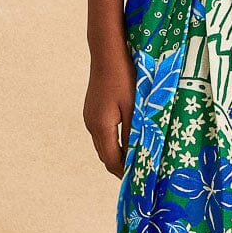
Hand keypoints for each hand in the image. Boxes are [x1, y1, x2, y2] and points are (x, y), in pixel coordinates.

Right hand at [84, 43, 135, 178]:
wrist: (107, 51)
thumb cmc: (124, 77)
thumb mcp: (134, 107)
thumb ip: (134, 133)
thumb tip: (137, 157)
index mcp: (101, 127)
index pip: (112, 161)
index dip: (125, 173)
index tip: (140, 181)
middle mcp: (91, 125)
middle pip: (106, 156)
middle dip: (122, 166)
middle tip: (141, 173)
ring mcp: (89, 117)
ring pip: (103, 145)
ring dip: (118, 154)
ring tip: (137, 158)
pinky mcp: (92, 110)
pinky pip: (102, 134)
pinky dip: (114, 142)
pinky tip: (128, 139)